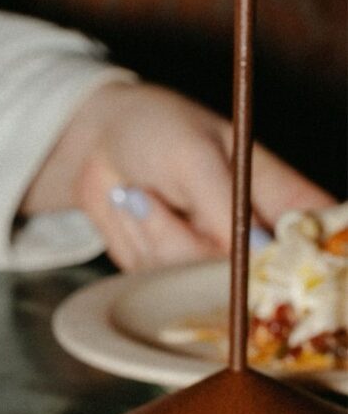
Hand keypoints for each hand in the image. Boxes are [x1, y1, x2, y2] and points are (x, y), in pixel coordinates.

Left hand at [20, 81, 335, 270]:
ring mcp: (213, 262)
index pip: (318, 240)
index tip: (251, 254)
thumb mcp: (195, 156)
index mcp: (283, 199)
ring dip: (158, 236)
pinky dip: (139, 246)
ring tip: (144, 194)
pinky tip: (135, 213)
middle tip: (167, 197)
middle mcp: (254, 238)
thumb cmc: (157, 131)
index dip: (300, 263)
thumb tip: (259, 248)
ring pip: (195, 282)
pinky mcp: (175, 277)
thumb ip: (227, 204)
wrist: (96, 144)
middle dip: (194, 244)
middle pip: (249, 278)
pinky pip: (159, 282)